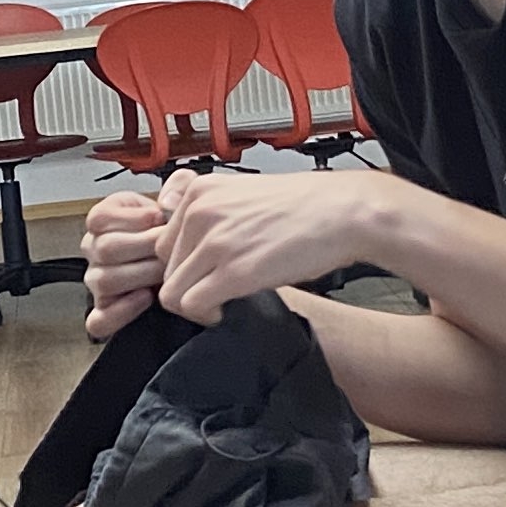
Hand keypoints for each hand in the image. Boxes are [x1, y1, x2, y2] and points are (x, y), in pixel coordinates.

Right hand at [81, 187, 175, 340]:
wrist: (186, 260)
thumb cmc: (175, 232)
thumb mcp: (179, 199)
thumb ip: (179, 186)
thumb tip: (167, 203)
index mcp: (105, 220)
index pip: (99, 218)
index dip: (131, 219)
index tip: (157, 219)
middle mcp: (95, 250)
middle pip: (105, 249)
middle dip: (144, 249)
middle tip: (168, 250)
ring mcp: (97, 281)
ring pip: (104, 281)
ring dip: (139, 276)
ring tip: (162, 273)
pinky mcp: (105, 311)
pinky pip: (99, 320)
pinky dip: (121, 311)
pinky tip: (144, 298)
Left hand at [153, 166, 386, 324]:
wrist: (343, 212)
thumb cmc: (302, 206)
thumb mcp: (243, 193)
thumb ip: (209, 210)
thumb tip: (185, 241)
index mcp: (199, 191)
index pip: (162, 241)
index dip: (182, 264)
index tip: (205, 273)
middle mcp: (200, 212)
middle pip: (163, 268)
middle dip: (187, 284)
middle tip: (216, 290)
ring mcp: (215, 242)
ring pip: (172, 291)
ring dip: (194, 304)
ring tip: (221, 301)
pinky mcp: (234, 272)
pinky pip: (191, 305)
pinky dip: (204, 315)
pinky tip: (226, 309)